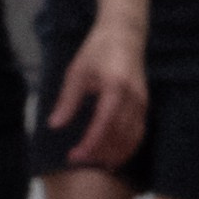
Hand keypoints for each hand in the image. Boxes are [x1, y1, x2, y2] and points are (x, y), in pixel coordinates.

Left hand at [53, 26, 146, 172]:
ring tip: (96, 164)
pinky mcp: (145, 105)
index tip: (74, 156)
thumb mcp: (77, 72)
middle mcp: (133, 97)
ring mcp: (142, 102)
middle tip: (78, 161)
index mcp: (115, 87)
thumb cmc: (97, 51)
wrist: (124, 35)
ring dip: (115, 154)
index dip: (90, 144)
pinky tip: (114, 156)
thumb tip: (54, 126)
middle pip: (120, 135)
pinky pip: (139, 132)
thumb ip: (67, 101)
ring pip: (132, 137)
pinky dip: (128, 148)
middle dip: (100, 153)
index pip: (104, 124)